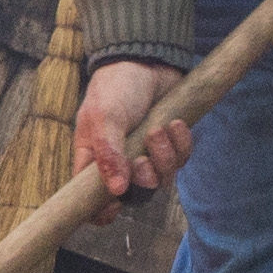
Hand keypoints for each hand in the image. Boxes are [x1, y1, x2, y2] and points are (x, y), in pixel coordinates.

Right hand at [75, 59, 192, 206]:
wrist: (145, 60)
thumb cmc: (115, 87)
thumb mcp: (104, 118)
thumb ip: (108, 155)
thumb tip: (116, 191)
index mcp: (93, 161)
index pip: (91, 201)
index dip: (102, 212)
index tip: (115, 206)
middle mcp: (119, 164)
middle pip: (135, 196)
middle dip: (145, 180)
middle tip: (143, 158)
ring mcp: (145, 156)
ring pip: (161, 179)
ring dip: (165, 157)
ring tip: (161, 129)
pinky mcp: (168, 146)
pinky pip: (180, 160)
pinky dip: (181, 145)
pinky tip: (175, 123)